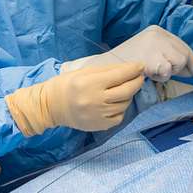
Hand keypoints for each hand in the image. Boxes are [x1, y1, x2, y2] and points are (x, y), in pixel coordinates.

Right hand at [5, 62, 144, 135]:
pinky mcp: (99, 126)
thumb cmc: (67, 84)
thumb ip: (107, 70)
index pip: (120, 75)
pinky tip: (115, 103)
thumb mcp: (85, 72)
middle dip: (137, 82)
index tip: (141, 66)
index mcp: (91, 83)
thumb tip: (129, 68)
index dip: (133, 69)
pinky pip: (119, 117)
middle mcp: (96, 100)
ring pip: (124, 104)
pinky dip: (120, 109)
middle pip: (127, 90)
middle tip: (140, 77)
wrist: (51, 106)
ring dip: (128, 95)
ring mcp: (99, 115)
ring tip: (124, 89)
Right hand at [70, 26, 192, 81]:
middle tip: (166, 74)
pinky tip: (149, 74)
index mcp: (157, 30)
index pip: (182, 45)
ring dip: (169, 73)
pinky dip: (161, 77)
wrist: (107, 66)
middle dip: (181, 68)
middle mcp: (157, 35)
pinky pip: (168, 71)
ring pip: (179, 63)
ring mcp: (154, 45)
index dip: (192, 60)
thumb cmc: (128, 62)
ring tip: (154, 72)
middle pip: (184, 54)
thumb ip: (168, 55)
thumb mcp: (149, 51)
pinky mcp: (151, 58)